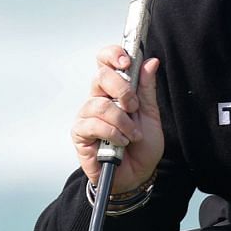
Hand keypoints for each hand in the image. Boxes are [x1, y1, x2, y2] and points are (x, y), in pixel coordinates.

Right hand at [72, 46, 162, 192]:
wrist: (137, 175)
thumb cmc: (141, 146)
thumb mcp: (151, 116)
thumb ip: (147, 89)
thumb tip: (150, 61)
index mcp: (114, 90)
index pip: (105, 62)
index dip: (113, 55)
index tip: (127, 62)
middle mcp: (97, 99)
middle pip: (100, 76)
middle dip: (122, 90)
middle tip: (134, 108)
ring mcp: (87, 115)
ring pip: (100, 104)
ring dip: (122, 121)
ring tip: (132, 135)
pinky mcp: (80, 133)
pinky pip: (93, 125)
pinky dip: (112, 133)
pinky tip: (120, 144)